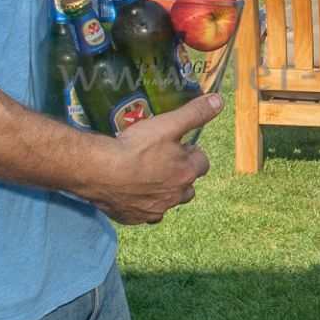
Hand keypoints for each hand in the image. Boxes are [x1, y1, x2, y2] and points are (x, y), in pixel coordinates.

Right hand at [86, 94, 219, 224]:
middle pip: (188, 188)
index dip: (191, 153)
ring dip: (163, 192)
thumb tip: (219, 101)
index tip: (178, 146)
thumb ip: (194, 114)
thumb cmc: (135, 147)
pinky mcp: (135, 218)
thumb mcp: (168, 124)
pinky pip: (144, 214)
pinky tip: (131, 192)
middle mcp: (175, 196)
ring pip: (167, 202)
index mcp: (186, 173)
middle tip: (162, 162)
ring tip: (148, 177)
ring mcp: (155, 210)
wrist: (101, 171)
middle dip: (181, 176)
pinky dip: (142, 205)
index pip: (202, 163)